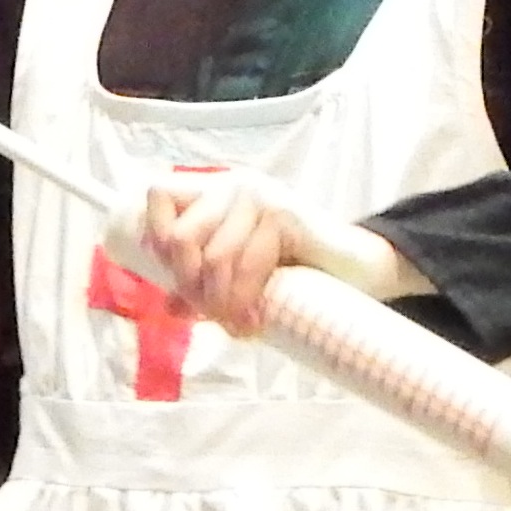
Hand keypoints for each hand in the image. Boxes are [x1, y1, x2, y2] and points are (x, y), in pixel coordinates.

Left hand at [139, 169, 433, 337]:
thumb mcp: (239, 273)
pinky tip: (254, 322)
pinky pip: (248, 266)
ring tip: (236, 325)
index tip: (175, 276)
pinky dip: (245, 302)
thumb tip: (169, 307)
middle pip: (181, 237)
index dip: (154, 236)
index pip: (158, 196)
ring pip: (213, 258)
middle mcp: (232, 185)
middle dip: (191, 287)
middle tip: (212, 316)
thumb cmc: (295, 269)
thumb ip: (204, 283)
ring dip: (219, 304)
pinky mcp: (283, 214)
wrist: (355, 266)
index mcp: (214, 191)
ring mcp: (259, 196)